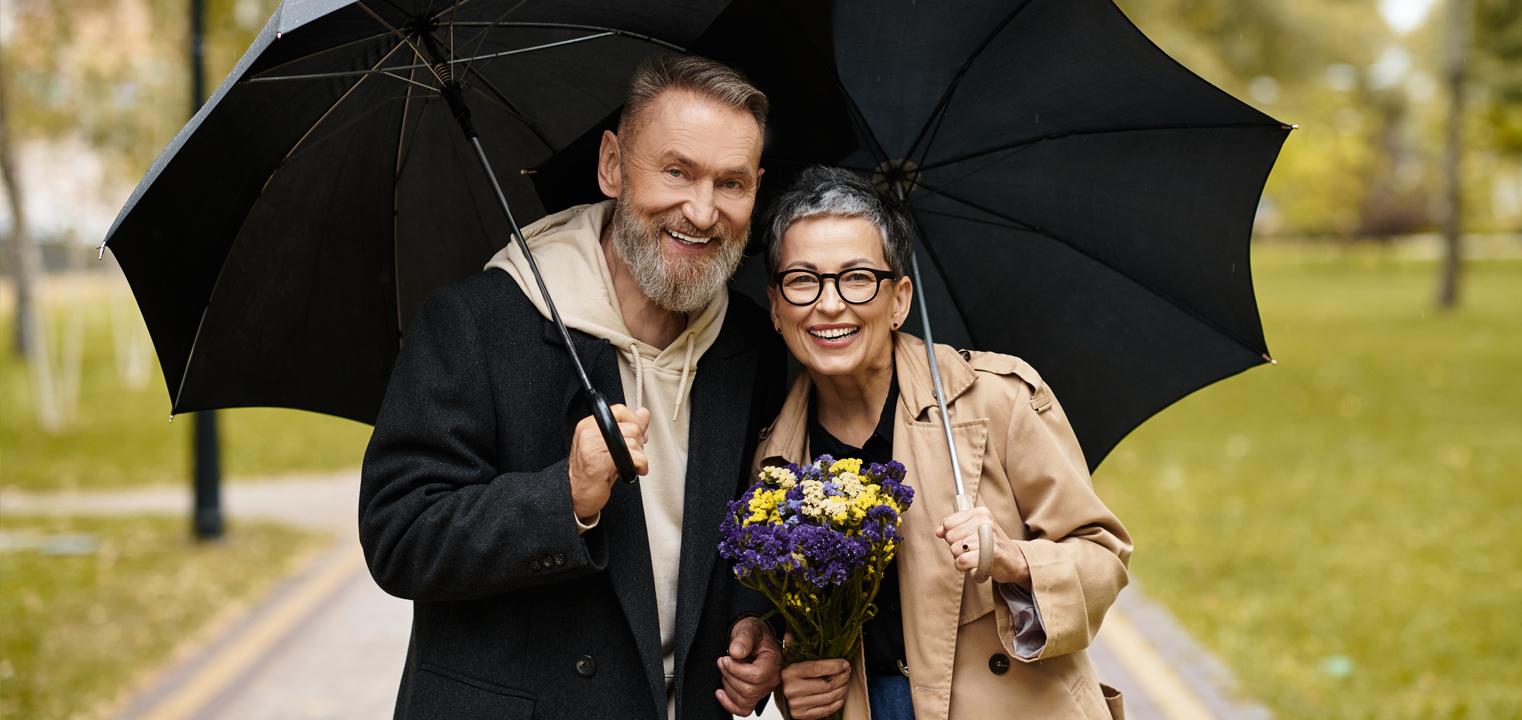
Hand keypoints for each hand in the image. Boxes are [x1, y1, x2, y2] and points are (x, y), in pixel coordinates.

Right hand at [568, 404, 648, 520]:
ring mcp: (593, 446)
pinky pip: (632, 456)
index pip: (620, 410)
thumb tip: (644, 413)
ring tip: (631, 464)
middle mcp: (589, 432)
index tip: (640, 433)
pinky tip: (633, 470)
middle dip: (640, 442)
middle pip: (631, 427)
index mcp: (589, 424)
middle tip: (634, 454)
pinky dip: (640, 464)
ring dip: (640, 456)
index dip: (635, 421)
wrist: (576, 494)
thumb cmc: (592, 472)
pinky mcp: (600, 462)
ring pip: (633, 442)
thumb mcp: (609, 445)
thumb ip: (626, 427)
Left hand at [715, 617, 781, 715]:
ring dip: (728, 687)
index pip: (756, 676)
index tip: (726, 659)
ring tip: (725, 670)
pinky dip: (729, 704)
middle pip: (748, 690)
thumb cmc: (754, 634)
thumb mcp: (748, 628)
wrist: (754, 638)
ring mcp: (764, 689)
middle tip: (723, 662)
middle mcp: (772, 678)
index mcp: (773, 662)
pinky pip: (744, 710)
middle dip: (730, 676)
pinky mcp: (755, 695)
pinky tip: (720, 692)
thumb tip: (736, 653)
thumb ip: (743, 639)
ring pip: (744, 701)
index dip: (736, 669)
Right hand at [779, 633, 849, 719]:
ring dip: (843, 689)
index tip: (845, 663)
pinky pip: (826, 709)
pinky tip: (840, 695)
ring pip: (829, 697)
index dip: (835, 666)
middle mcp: (792, 689)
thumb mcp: (786, 658)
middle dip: (842, 677)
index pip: (817, 668)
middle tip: (848, 671)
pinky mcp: (802, 715)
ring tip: (845, 682)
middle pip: (827, 684)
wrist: (777, 696)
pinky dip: (838, 702)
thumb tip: (791, 631)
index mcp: (789, 672)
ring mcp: (797, 704)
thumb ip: (791, 646)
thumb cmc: (785, 676)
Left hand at [936, 506, 1028, 587]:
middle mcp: (985, 521)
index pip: (948, 523)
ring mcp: (989, 536)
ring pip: (956, 550)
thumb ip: (954, 529)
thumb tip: (938, 531)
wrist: (1015, 560)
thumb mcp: (973, 531)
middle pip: (951, 537)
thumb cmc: (992, 546)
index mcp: (979, 513)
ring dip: (961, 560)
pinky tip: (974, 566)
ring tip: (975, 558)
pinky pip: (963, 561)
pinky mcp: (992, 553)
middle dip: (957, 549)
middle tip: (971, 551)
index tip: (963, 540)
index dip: (951, 536)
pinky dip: (965, 568)